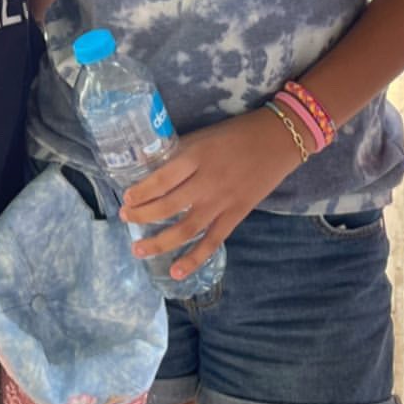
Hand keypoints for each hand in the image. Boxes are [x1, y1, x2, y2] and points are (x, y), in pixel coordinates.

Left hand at [120, 108, 311, 279]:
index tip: (125, 199)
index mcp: (196, 157)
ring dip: (159, 242)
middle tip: (125, 219)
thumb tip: (150, 168)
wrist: (278, 140)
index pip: (160, 179)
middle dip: (142, 216)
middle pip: (167, 206)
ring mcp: (222, 202)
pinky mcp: (236, 215)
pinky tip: (175, 270)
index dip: (140, 192)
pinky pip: (212, 241)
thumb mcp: (203, 136)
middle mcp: (206, 182)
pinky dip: (193, 258)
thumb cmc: (237, 133)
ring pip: (185, 229)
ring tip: (138, 250)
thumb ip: (179, 153)